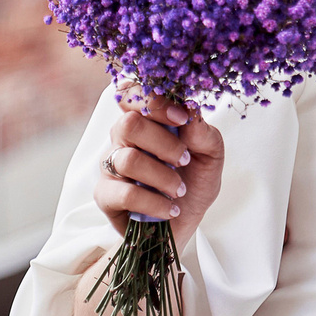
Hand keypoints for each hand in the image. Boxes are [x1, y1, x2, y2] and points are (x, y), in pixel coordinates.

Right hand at [91, 87, 225, 243]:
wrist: (185, 222)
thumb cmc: (194, 182)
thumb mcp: (210, 156)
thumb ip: (202, 132)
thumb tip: (190, 110)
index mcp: (146, 120)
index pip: (133, 93)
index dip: (154, 101)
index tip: (182, 119)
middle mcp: (123, 139)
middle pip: (129, 123)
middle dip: (164, 143)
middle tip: (184, 160)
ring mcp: (110, 166)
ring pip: (128, 160)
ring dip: (162, 177)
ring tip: (180, 190)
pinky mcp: (105, 195)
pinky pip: (125, 193)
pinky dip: (154, 202)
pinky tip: (170, 209)